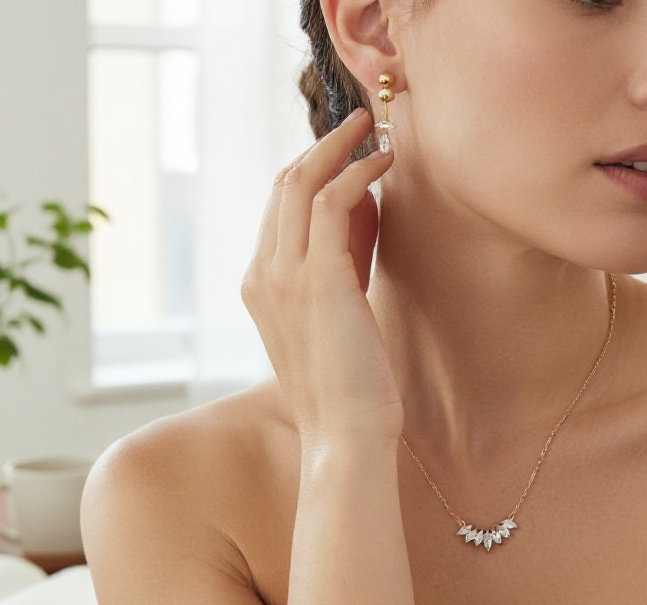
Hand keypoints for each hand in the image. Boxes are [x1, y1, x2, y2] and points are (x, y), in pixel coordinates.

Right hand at [242, 108, 401, 450]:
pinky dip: (358, 173)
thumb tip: (365, 214)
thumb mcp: (337, 318)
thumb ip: (342, 268)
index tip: (351, 158)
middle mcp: (262, 275)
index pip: (279, 211)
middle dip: (323, 148)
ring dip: (340, 148)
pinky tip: (385, 165)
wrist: (345, 436)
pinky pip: (331, 201)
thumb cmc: (349, 387)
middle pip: (282, 186)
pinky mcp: (318, 278)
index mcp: (261, 287)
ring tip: (375, 132)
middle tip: (361, 127)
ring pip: (300, 183)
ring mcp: (284, 276)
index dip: (315, 175)